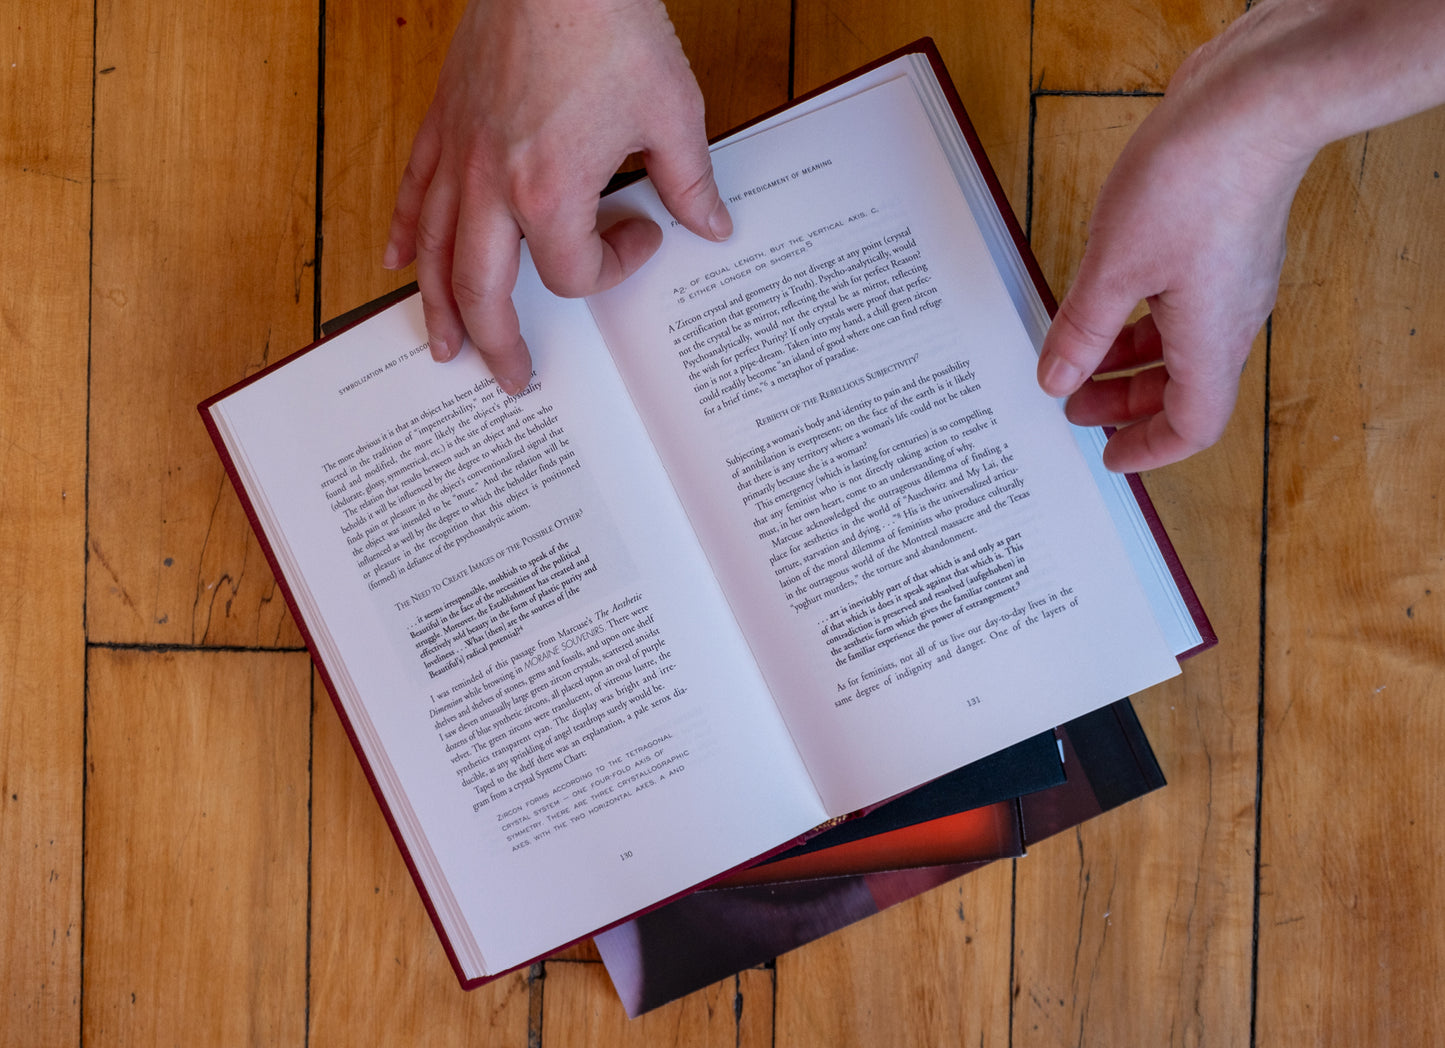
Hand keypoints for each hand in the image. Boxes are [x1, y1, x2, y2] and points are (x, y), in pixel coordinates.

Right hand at [384, 0, 731, 392]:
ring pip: (435, 251)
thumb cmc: (610, 25)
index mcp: (551, 190)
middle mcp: (494, 184)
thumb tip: (711, 226)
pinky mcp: (443, 121)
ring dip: (439, 307)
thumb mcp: (672, 112)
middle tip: (509, 378)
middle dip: (497, 343)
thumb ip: (691, 182)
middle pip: (483, 290)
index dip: (615, 267)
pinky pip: (414, 191)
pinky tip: (400, 260)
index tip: (643, 234)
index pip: (573, 272)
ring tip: (444, 346)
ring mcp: (460, 154)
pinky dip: (406, 231)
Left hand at [1036, 31, 1313, 471]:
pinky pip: (1180, 301)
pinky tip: (1103, 297)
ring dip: (1128, 357)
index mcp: (1212, 341)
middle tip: (1074, 405)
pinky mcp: (1222, 240)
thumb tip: (1057, 379)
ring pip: (1180, 342)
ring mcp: (1231, 277)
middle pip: (1183, 387)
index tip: (1109, 457)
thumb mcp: (1113, 267)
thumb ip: (1081, 330)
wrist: (1254, 100)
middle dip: (1124, 402)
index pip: (1192, 426)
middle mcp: (1232, 316)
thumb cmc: (1196, 180)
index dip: (1148, 449)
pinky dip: (1139, 314)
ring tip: (1078, 355)